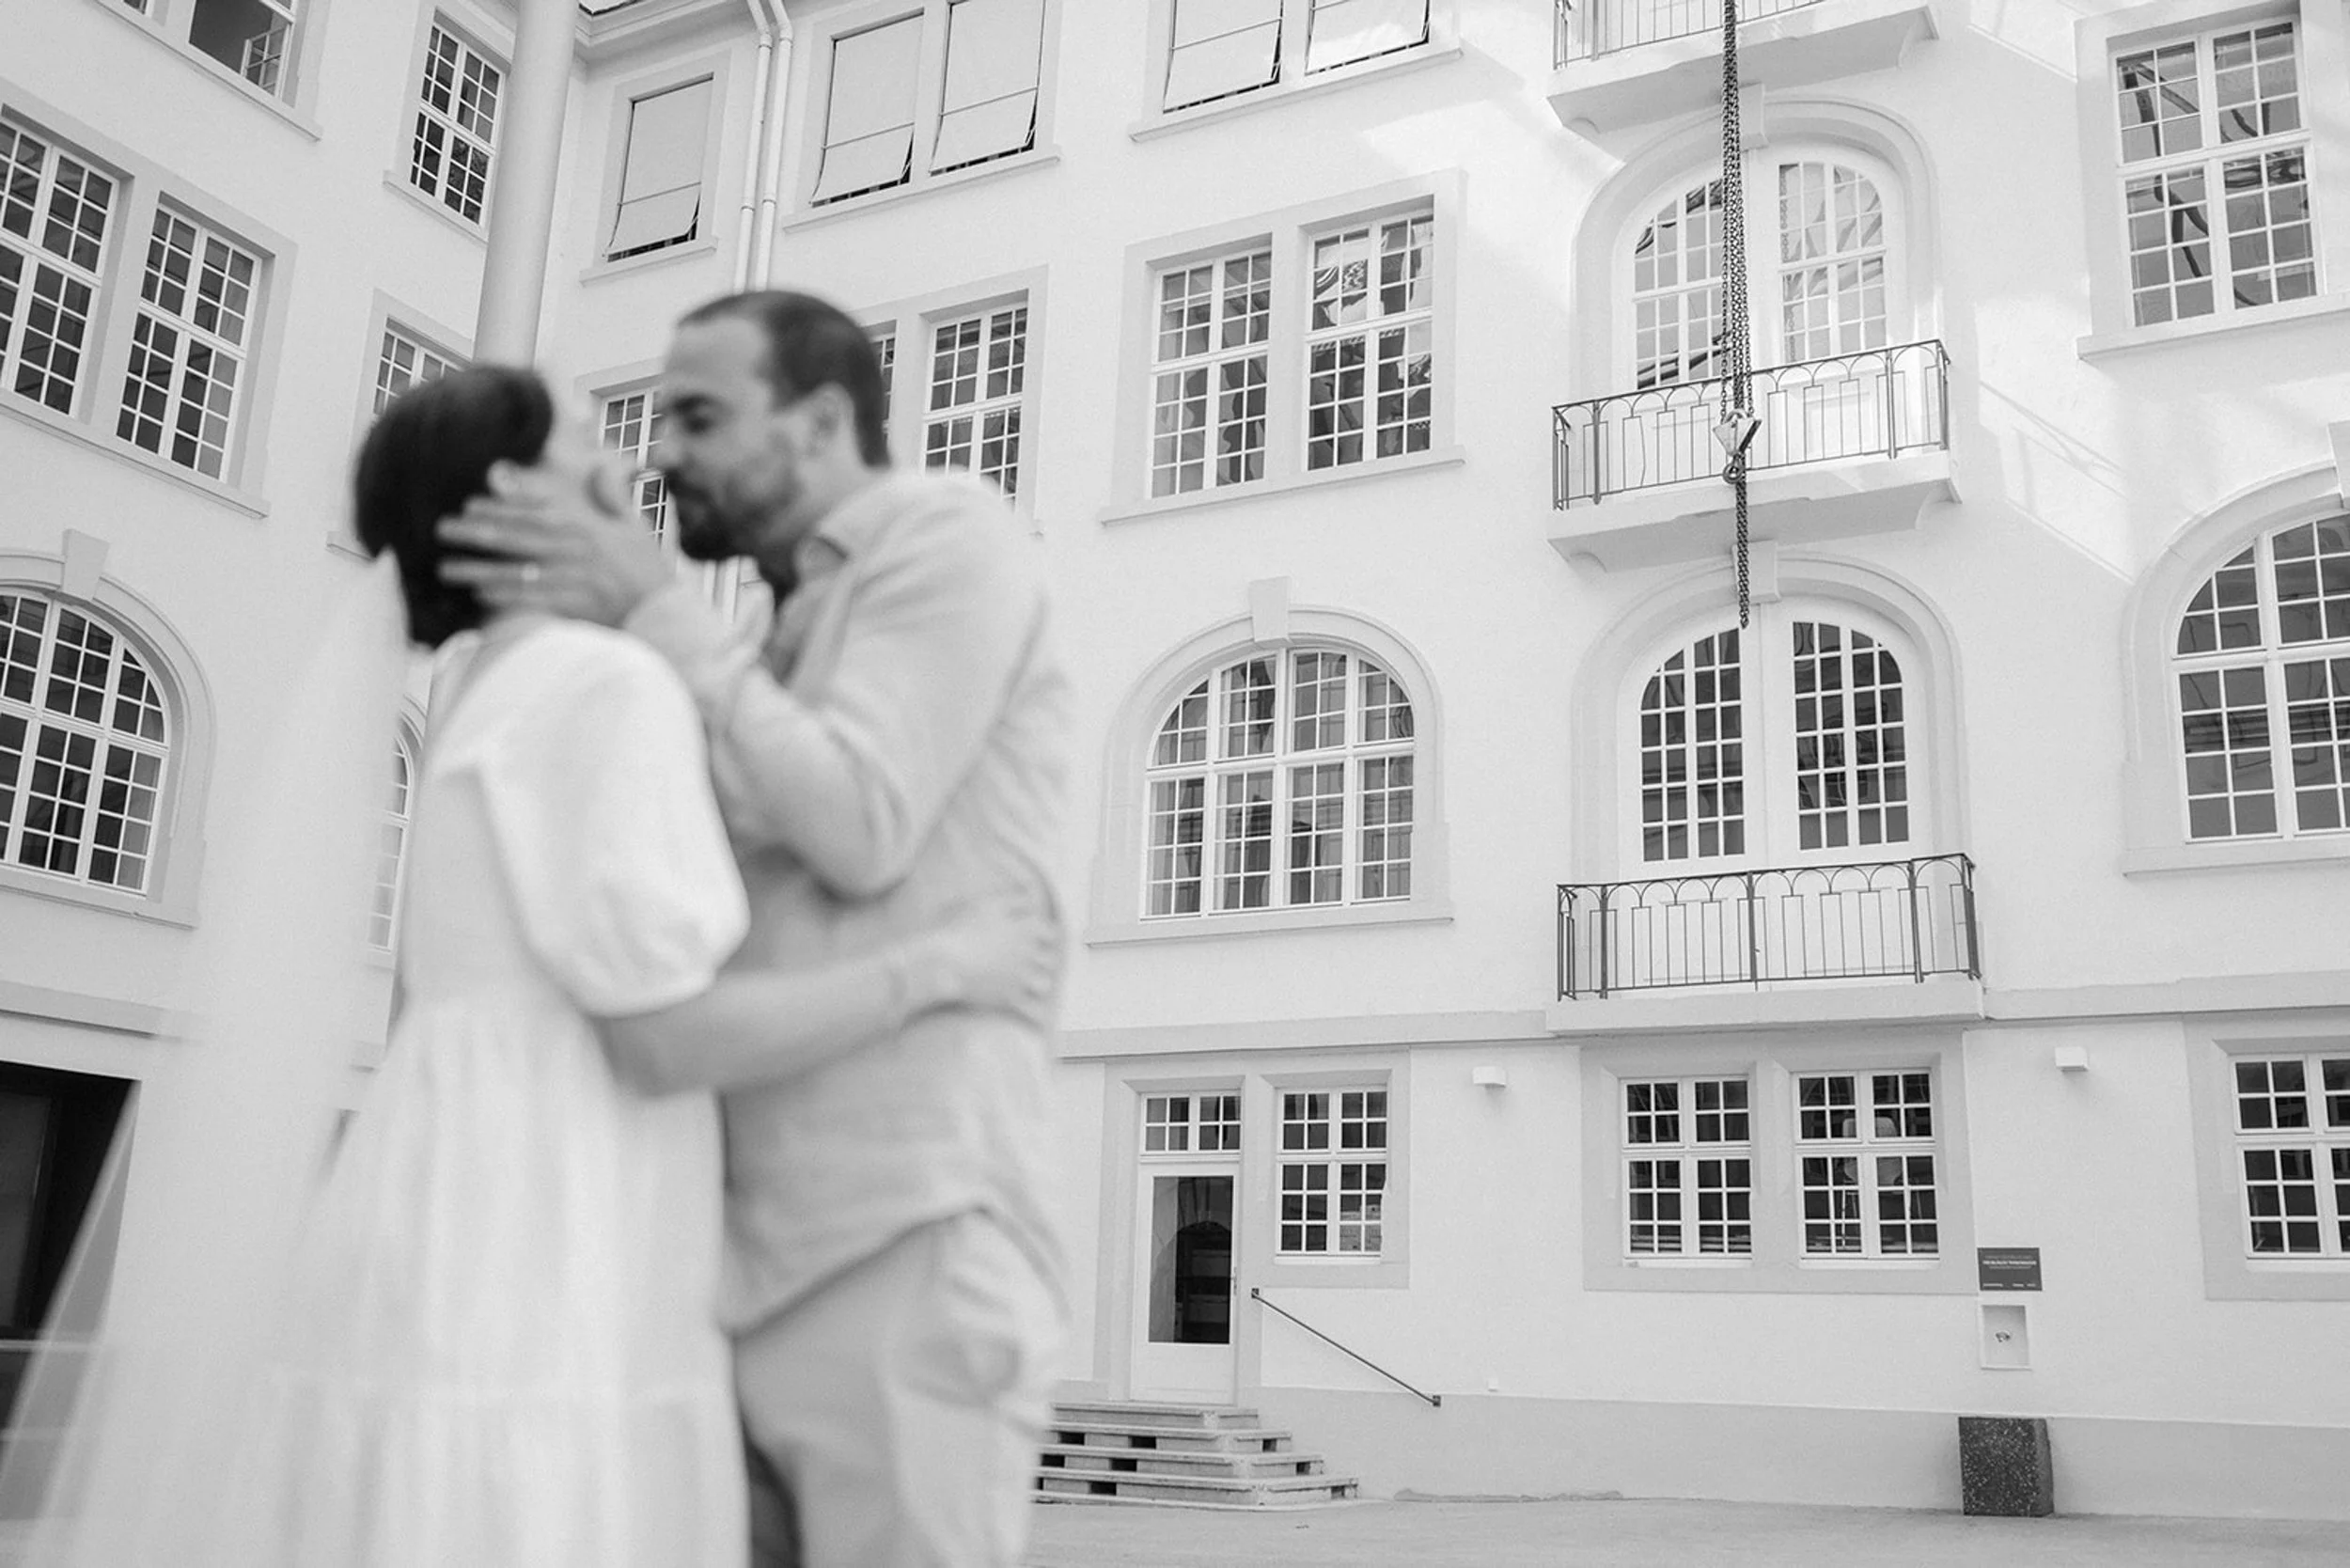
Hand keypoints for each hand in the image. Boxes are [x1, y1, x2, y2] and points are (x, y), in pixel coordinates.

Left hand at [437, 461, 671, 627]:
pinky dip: (505, 596)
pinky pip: (532, 599)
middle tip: (442, 528)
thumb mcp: (636, 527)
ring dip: (479, 567)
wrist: (666, 613)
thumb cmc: (649, 571)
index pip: (536, 511)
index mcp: (589, 526)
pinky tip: (479, 594)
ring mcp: (574, 577)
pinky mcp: (575, 605)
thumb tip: (602, 468)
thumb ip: (614, 497)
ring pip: (516, 569)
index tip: (470, 502)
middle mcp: (577, 549)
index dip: (501, 505)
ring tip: (447, 568)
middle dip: (477, 531)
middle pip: (517, 536)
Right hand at [918, 897, 1062, 1018]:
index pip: (1049, 932)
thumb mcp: (987, 904)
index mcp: (1026, 929)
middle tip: (1034, 959)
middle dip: (1043, 959)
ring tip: (1032, 983)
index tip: (1039, 936)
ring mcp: (1020, 978)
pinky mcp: (1008, 998)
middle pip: (1050, 958)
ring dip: (1040, 982)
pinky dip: (1034, 1012)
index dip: (1044, 934)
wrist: (942, 961)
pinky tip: (1034, 1013)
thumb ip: (1013, 899)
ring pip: (1044, 983)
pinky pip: (1030, 1009)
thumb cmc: (960, 928)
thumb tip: (1030, 897)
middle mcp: (1029, 954)